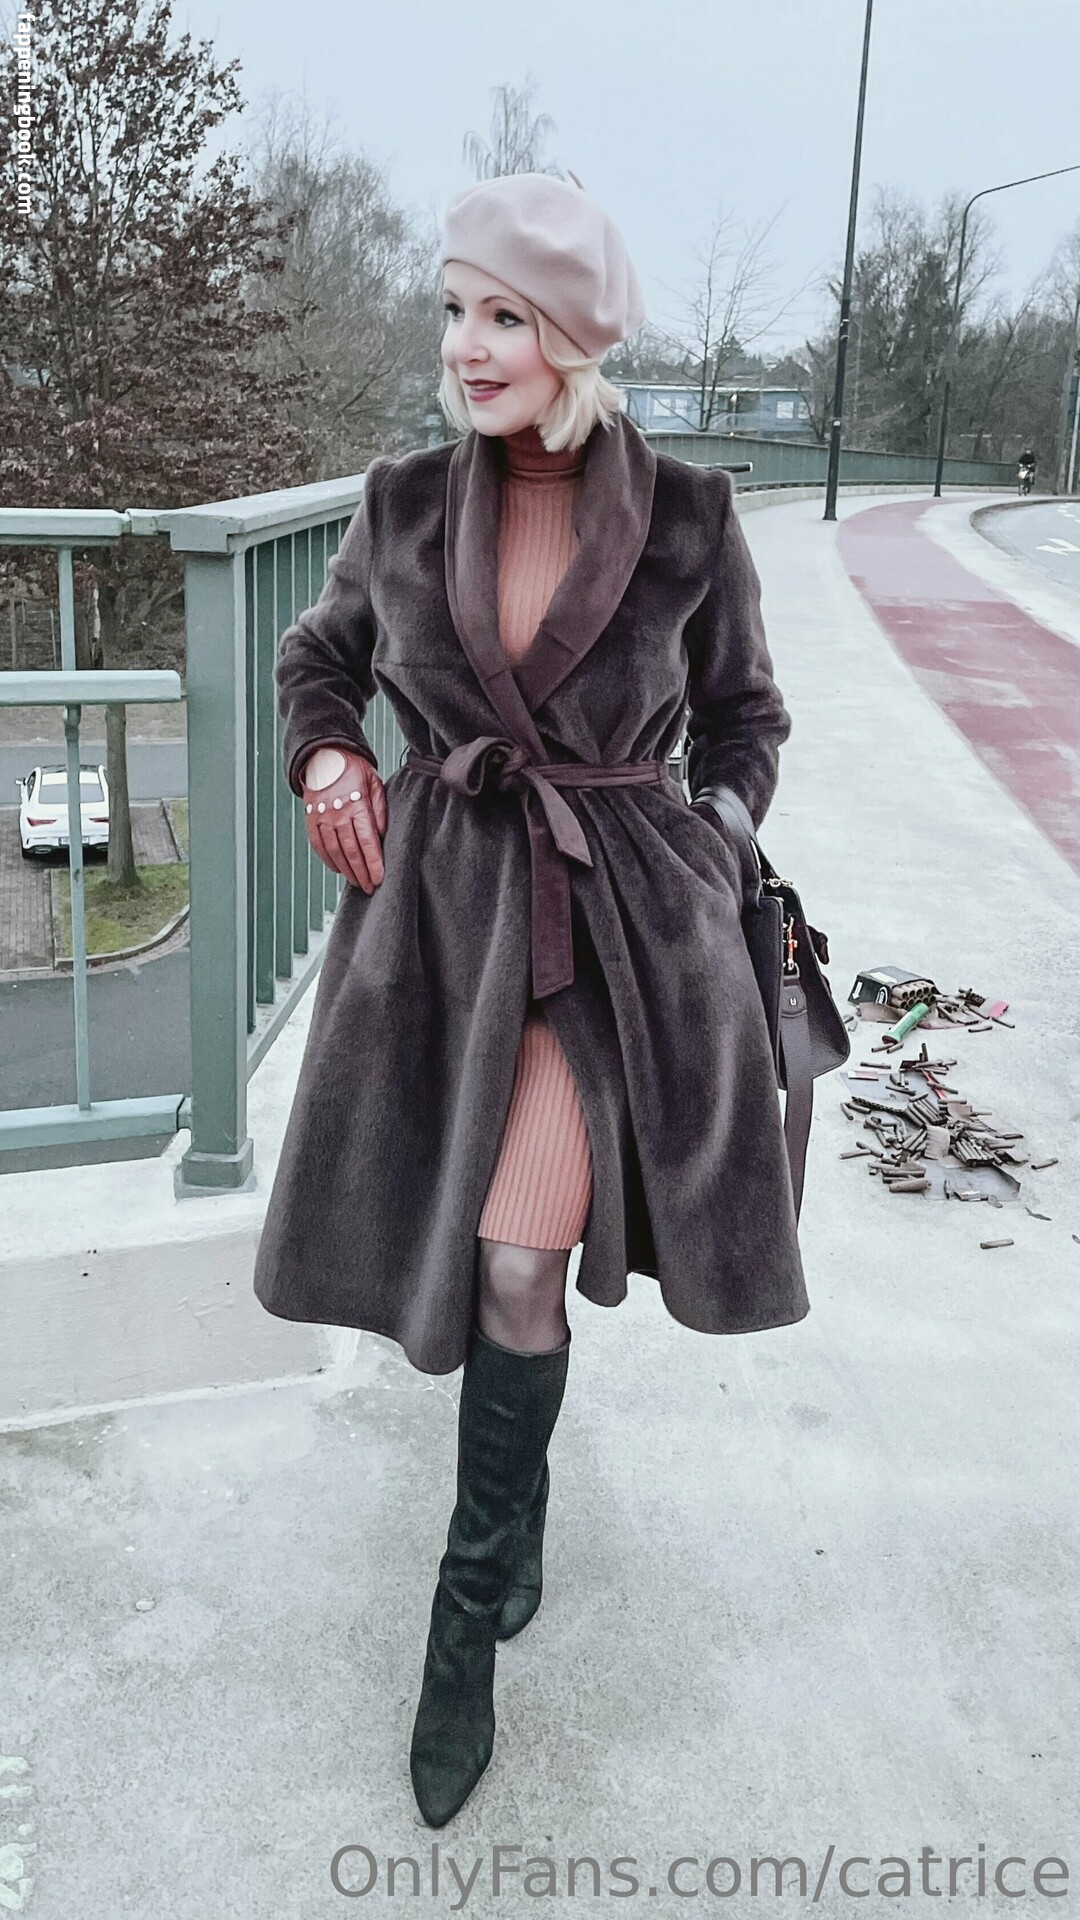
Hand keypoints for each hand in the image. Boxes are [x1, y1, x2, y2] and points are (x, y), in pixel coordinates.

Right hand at [301, 747, 385, 892]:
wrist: (324, 757)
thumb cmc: (353, 770)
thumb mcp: (374, 783)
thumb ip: (380, 809)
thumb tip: (383, 835)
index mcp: (356, 805)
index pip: (367, 841)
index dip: (373, 863)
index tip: (380, 878)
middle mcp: (337, 814)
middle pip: (351, 851)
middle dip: (362, 873)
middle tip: (370, 888)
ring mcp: (322, 818)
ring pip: (335, 852)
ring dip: (347, 871)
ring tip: (357, 882)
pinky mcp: (311, 820)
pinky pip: (319, 846)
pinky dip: (329, 861)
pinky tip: (338, 870)